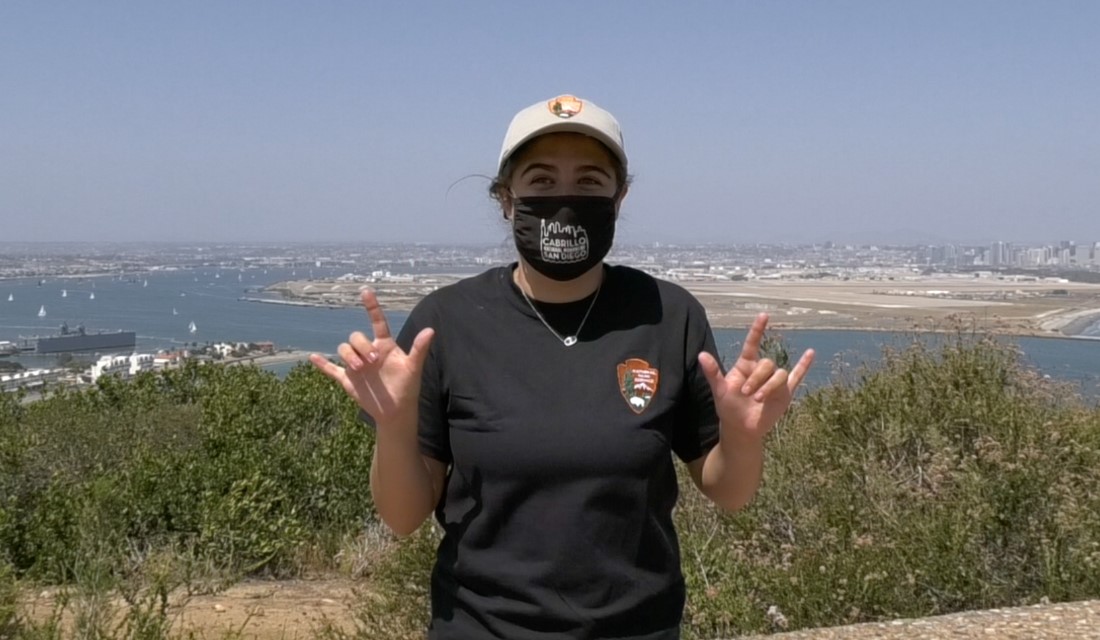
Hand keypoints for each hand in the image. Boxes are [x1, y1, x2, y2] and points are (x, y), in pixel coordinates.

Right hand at [309, 289, 433, 427]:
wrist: (396, 411)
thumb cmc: (407, 387)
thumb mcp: (413, 368)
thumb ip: (419, 349)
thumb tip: (431, 330)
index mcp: (384, 345)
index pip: (376, 321)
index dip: (371, 306)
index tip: (366, 291)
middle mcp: (368, 351)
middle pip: (356, 337)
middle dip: (361, 345)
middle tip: (373, 360)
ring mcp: (357, 365)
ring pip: (344, 349)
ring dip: (348, 355)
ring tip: (360, 368)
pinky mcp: (348, 379)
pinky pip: (332, 369)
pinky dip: (322, 364)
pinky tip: (312, 358)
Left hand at [698, 313, 813, 443]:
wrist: (741, 428)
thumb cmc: (728, 407)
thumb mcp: (719, 390)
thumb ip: (712, 372)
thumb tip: (701, 355)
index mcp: (745, 366)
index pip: (752, 344)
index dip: (757, 330)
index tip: (764, 315)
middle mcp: (761, 370)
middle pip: (767, 364)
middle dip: (757, 378)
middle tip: (746, 393)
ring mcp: (774, 381)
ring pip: (780, 374)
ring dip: (770, 386)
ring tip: (759, 399)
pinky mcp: (785, 392)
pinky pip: (797, 376)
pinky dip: (804, 366)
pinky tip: (811, 353)